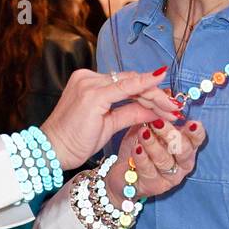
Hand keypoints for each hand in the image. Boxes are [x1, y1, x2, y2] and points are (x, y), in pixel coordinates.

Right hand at [39, 68, 177, 170]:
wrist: (51, 151)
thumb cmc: (74, 141)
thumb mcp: (108, 125)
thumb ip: (130, 113)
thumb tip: (154, 110)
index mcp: (89, 82)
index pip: (126, 83)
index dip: (149, 91)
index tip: (168, 103)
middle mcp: (89, 77)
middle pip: (131, 81)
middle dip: (157, 95)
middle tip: (177, 107)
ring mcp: (90, 83)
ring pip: (132, 84)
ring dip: (155, 96)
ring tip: (173, 109)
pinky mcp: (94, 93)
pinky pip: (126, 88)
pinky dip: (145, 89)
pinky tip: (161, 94)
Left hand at [105, 115, 206, 205]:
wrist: (123, 173)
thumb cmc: (140, 146)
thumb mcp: (148, 126)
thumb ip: (157, 113)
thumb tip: (165, 92)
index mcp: (186, 145)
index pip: (197, 139)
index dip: (196, 132)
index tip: (192, 123)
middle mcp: (183, 162)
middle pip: (183, 149)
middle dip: (171, 134)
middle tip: (158, 122)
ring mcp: (170, 177)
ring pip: (165, 160)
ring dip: (153, 145)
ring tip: (143, 133)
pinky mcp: (155, 187)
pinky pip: (149, 171)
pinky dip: (142, 158)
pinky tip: (136, 149)